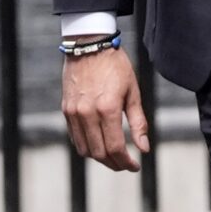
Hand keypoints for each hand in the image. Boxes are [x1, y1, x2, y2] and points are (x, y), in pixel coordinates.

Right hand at [62, 44, 149, 170]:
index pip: (115, 148)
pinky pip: (75, 138)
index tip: (135, 166)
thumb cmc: (116, 67)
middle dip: (114, 163)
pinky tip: (99, 144)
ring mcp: (74, 112)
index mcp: (107, 108)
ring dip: (100, 158)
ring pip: (85, 149)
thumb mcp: (133, 92)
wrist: (89, 46)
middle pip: (99, 153)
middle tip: (126, 164)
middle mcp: (87, 113)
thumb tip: (144, 149)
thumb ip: (138, 122)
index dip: (126, 162)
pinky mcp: (66, 110)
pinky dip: (87, 147)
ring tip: (114, 157)